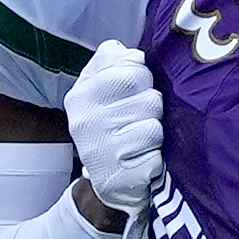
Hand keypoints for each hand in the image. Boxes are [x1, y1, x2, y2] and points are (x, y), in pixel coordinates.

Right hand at [66, 38, 165, 219]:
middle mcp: (85, 121)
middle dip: (153, 105)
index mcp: (82, 95)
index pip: (132, 69)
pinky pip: (156, 151)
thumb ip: (113, 63)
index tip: (135, 92)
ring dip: (156, 131)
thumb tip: (132, 54)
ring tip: (142, 139)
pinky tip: (144, 157)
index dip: (143, 79)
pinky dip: (157, 154)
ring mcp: (101, 150)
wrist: (110, 184)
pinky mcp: (120, 174)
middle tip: (141, 118)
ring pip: (154, 124)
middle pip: (148, 94)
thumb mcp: (102, 91)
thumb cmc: (112, 129)